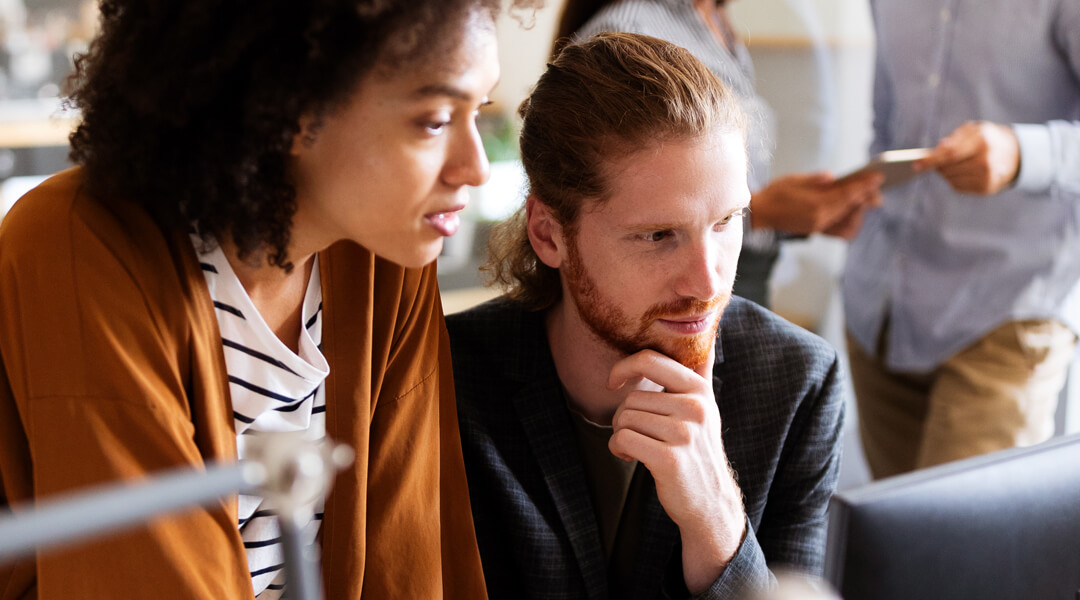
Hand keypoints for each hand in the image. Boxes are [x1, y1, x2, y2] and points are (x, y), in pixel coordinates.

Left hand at [608, 349, 744, 593]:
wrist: (710, 500)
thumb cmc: (697, 450)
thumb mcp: (705, 407)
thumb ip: (701, 371)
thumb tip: (706, 328)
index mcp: (699, 389)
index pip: (650, 359)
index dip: (624, 366)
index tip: (613, 382)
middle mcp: (696, 407)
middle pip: (630, 398)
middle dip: (623, 417)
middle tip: (639, 434)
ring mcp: (684, 433)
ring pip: (624, 419)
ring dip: (621, 435)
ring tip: (640, 447)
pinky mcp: (670, 458)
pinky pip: (622, 439)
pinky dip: (618, 449)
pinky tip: (632, 457)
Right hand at [750, 170, 882, 235]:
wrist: (758, 213)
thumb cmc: (774, 193)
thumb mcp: (795, 180)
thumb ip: (816, 180)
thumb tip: (832, 178)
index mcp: (816, 205)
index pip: (847, 194)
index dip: (864, 185)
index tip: (877, 177)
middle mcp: (820, 218)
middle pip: (851, 207)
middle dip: (865, 197)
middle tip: (876, 188)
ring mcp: (818, 226)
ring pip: (848, 220)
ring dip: (858, 209)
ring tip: (865, 199)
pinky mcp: (815, 230)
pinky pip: (840, 229)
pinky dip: (849, 220)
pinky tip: (852, 211)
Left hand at [915, 121, 1019, 194]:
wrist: (1014, 153)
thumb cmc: (986, 138)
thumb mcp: (973, 130)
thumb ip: (955, 137)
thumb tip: (938, 149)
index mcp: (982, 141)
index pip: (950, 153)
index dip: (931, 160)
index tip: (916, 165)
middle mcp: (987, 160)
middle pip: (949, 168)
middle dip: (937, 166)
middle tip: (931, 163)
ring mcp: (988, 176)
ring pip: (951, 179)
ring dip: (945, 173)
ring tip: (948, 166)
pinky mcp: (987, 188)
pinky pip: (958, 187)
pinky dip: (953, 180)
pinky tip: (959, 173)